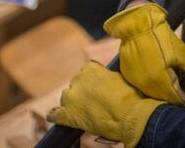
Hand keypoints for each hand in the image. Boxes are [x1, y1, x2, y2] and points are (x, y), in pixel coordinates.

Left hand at [47, 61, 163, 147]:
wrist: (129, 115)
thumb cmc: (129, 96)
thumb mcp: (118, 77)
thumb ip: (105, 76)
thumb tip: (103, 79)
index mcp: (91, 68)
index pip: (86, 70)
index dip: (92, 80)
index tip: (97, 86)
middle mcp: (79, 79)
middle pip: (76, 83)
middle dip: (82, 91)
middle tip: (92, 101)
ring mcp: (72, 97)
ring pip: (66, 97)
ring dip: (72, 102)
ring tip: (82, 111)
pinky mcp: (68, 115)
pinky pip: (55, 115)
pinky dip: (55, 116)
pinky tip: (54, 117)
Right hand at [103, 3, 184, 105]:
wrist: (138, 24)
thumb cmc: (161, 38)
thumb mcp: (182, 54)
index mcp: (160, 83)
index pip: (176, 100)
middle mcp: (146, 86)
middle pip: (165, 97)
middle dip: (176, 90)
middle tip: (182, 77)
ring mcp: (135, 81)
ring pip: (154, 91)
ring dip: (163, 86)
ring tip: (170, 69)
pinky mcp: (128, 75)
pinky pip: (143, 83)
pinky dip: (152, 80)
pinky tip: (158, 67)